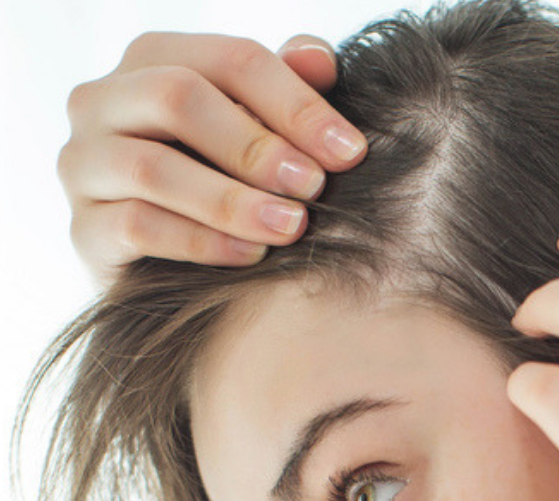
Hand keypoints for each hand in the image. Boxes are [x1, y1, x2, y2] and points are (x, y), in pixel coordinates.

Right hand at [57, 31, 367, 290]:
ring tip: (291, 226)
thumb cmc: (226, 176)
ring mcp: (84, 163)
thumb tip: (318, 58)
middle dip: (257, 145)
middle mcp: (104, 101)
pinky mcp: (83, 227)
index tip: (350, 151)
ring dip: (232, 199)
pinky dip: (201, 241)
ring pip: (151, 168)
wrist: (171, 259)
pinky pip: (136, 227)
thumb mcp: (260, 128)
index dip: (296, 103)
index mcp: (154, 60)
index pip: (231, 59)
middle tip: (314, 187)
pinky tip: (251, 255)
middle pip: (178, 98)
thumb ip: (287, 88)